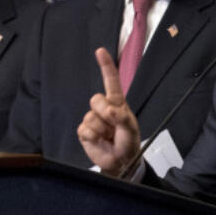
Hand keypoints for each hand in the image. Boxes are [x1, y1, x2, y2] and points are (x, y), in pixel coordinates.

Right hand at [77, 48, 141, 175]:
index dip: (105, 66)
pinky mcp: (84, 132)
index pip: (110, 81)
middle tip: (114, 127)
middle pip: (96, 99)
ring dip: (101, 130)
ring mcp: (92, 119)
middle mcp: (103, 109)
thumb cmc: (129, 143)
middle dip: (105, 113)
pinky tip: (100, 141)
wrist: (121, 163)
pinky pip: (84, 130)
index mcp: (117, 103)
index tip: (100, 51)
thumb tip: (110, 110)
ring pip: (90, 117)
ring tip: (109, 137)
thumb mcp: (131, 129)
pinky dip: (93, 137)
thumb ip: (122, 118)